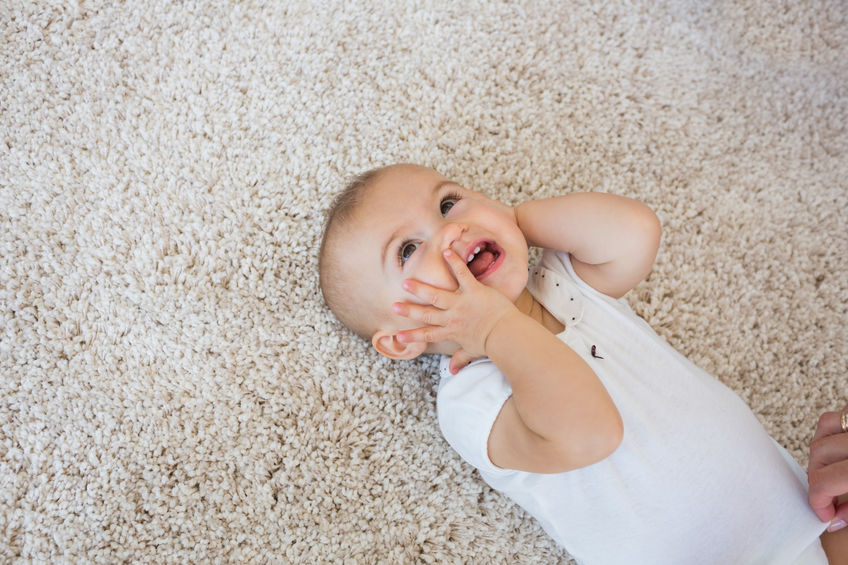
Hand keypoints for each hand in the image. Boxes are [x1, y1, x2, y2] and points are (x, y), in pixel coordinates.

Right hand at [392, 249, 516, 372]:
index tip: (399, 336)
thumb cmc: (492, 344)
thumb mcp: (473, 352)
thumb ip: (461, 358)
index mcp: (452, 332)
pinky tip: (446, 251)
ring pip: (436, 295)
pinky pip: (463, 274)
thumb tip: (453, 370)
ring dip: (420, 288)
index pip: (428, 334)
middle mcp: (453, 317)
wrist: (508, 335)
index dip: (413, 336)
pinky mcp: (474, 291)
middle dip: (409, 310)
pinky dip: (454, 263)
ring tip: (406, 282)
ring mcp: (462, 303)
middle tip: (395, 306)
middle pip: (427, 313)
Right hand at [808, 405, 847, 531]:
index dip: (819, 503)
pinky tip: (839, 447)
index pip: (824, 482)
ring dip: (821, 454)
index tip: (825, 515)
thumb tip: (835, 518)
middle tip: (829, 499)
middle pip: (818, 456)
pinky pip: (834, 417)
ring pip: (821, 432)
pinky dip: (831, 433)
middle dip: (818, 480)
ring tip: (833, 470)